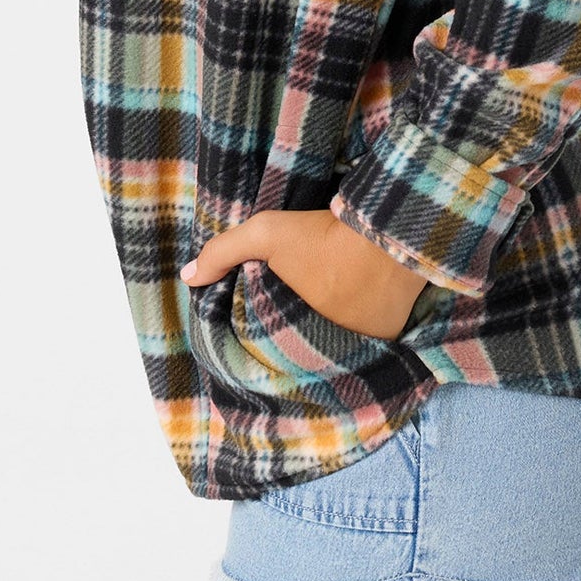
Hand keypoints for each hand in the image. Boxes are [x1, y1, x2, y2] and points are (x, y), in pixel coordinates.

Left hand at [180, 206, 427, 342]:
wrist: (388, 231)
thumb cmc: (322, 235)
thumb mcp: (266, 234)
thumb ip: (223, 252)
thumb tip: (188, 277)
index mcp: (298, 333)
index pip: (277, 346)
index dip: (271, 335)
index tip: (269, 318)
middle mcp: (333, 350)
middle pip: (308, 348)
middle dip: (301, 337)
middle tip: (298, 314)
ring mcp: (365, 345)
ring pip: (340, 345)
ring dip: (333, 334)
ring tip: (328, 312)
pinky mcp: (392, 335)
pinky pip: (371, 338)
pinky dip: (363, 328)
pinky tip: (357, 309)